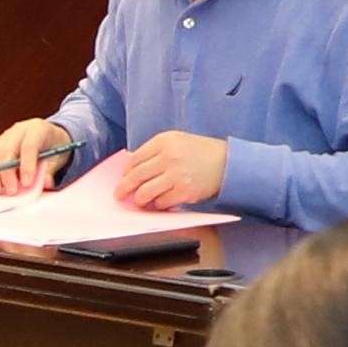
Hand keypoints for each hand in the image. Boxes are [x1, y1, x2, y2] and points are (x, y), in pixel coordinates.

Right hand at [0, 116, 70, 188]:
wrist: (49, 136)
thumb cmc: (53, 147)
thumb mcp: (58, 157)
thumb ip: (50, 170)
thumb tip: (45, 184)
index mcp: (37, 129)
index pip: (29, 146)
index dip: (27, 165)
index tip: (27, 183)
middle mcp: (18, 130)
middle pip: (7, 150)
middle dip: (7, 173)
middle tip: (11, 191)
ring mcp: (4, 136)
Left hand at [104, 130, 230, 209]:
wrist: (227, 162)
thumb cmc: (200, 152)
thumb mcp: (177, 141)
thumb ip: (155, 152)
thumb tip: (132, 169)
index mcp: (164, 141)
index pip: (134, 159)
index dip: (126, 172)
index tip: (123, 178)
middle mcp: (169, 156)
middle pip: (136, 176)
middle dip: (124, 188)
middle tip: (119, 194)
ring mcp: (177, 175)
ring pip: (145, 193)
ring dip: (140, 199)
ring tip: (141, 201)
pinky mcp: (185, 191)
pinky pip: (162, 203)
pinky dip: (158, 205)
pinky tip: (159, 203)